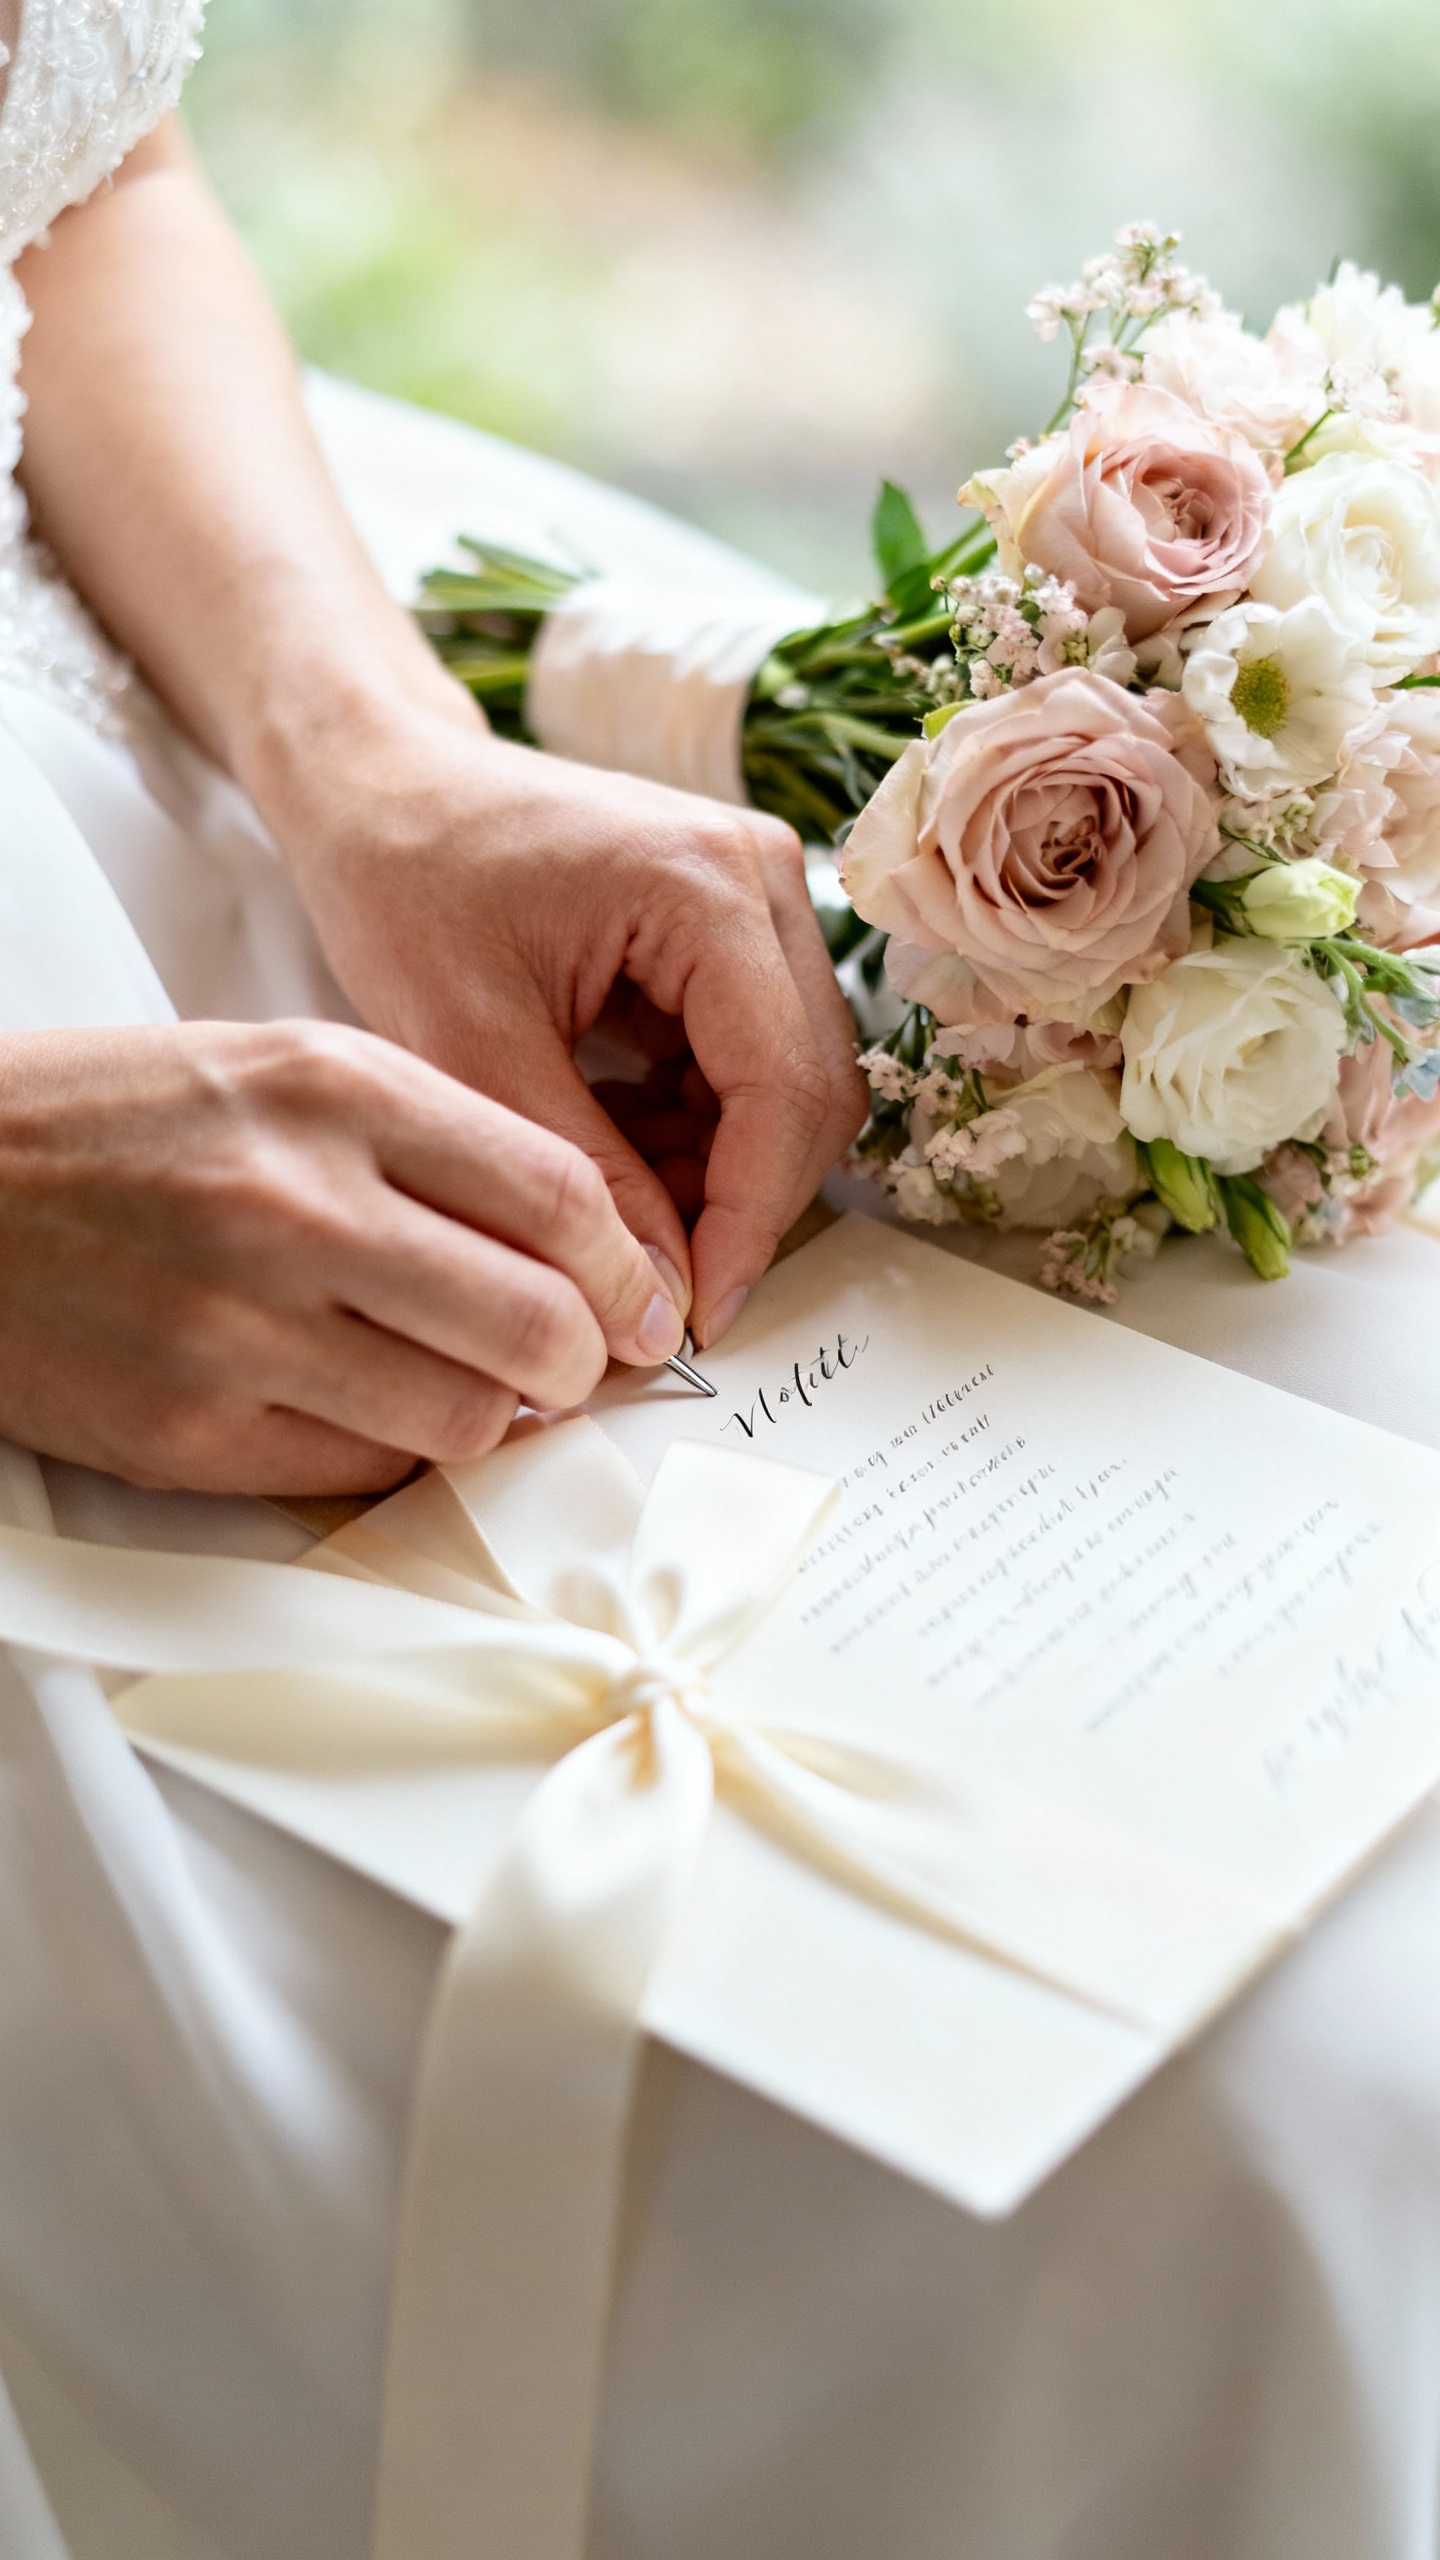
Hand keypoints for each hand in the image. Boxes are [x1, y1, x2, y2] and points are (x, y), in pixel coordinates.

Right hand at [0, 1019, 684, 1493]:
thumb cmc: (113, 1124)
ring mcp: (242, 1325)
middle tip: (573, 1362)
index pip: (558, 1192)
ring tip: (461, 1382)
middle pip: (536, 1319)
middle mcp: (297, 1203)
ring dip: (490, 1414)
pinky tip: (366, 1403)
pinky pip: (363, 1470)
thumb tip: (567, 1245)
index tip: (638, 1299)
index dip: (626, 1266)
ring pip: (465, 1415)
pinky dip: (392, 1449)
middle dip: (584, 1359)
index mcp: (333, 1090)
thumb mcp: (279, 1070)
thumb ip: (427, 1142)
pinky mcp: (191, 1429)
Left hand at [270, 716, 866, 1346]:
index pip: (784, 1090)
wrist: (378, 783)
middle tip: (656, 1287)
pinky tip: (614, 1144)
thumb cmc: (402, 880)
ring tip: (613, 1207)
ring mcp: (757, 895)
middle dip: (741, 1203)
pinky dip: (698, 1124)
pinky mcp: (735, 924)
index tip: (696, 1320)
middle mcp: (761, 877)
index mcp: (705, 886)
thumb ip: (583, 1175)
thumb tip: (663, 1304)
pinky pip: (754, 1057)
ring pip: (791, 1083)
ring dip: (719, 1167)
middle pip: (811, 1090)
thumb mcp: (470, 1044)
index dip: (750, 1222)